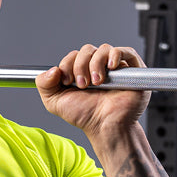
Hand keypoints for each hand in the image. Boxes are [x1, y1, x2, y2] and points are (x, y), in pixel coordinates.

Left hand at [36, 43, 150, 136]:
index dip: (67, 65)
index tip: (68, 82)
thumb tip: (52, 69)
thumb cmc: (85, 116)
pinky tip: (111, 67)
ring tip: (97, 82)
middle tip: (83, 85)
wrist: (105, 127)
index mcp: (81, 71)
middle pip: (87, 50)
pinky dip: (116, 55)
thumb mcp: (55, 102)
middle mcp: (98, 67)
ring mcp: (115, 68)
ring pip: (103, 49)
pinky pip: (125, 51)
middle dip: (80, 66)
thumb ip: (44, 84)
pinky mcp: (132, 70)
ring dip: (96, 64)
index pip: (73, 55)